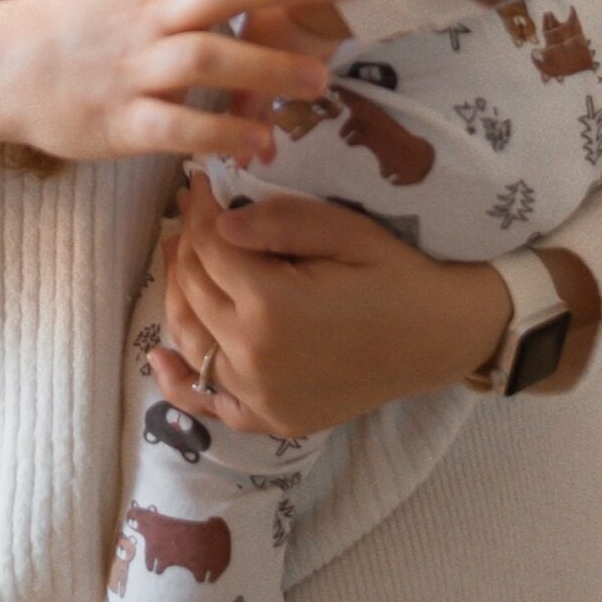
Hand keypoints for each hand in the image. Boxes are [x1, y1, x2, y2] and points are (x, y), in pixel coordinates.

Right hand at [0, 0, 361, 168]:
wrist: (3, 67)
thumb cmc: (78, 16)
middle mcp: (149, 14)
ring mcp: (134, 68)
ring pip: (206, 60)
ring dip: (266, 70)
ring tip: (318, 82)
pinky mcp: (121, 121)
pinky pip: (177, 127)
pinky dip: (220, 134)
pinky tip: (259, 142)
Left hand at [149, 171, 511, 437]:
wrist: (440, 337)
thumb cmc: (396, 274)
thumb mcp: (345, 230)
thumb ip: (278, 223)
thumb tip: (219, 221)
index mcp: (271, 306)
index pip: (210, 247)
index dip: (200, 209)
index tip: (201, 182)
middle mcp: (254, 358)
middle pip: (193, 289)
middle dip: (187, 244)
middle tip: (191, 212)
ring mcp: (259, 396)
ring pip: (190, 339)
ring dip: (178, 295)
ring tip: (181, 256)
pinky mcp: (271, 419)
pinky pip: (208, 402)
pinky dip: (180, 380)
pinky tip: (161, 357)